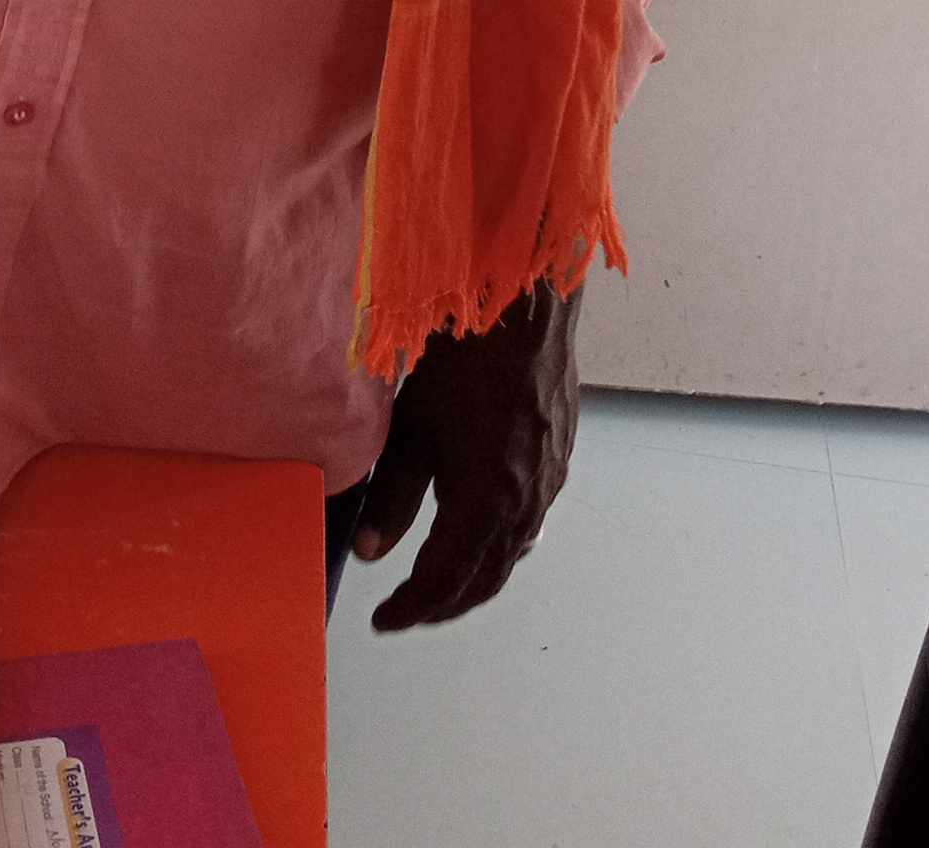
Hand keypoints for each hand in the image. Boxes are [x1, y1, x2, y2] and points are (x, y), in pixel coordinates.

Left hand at [352, 283, 579, 630]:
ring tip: (438, 580)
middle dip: (443, 605)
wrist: (522, 308)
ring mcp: (549, 482)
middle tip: (408, 611)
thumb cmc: (463, 361)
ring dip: (474, 577)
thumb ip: (391, 497)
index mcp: (486, 505)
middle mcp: (525, 505)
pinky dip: (500, 543)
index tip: (383, 619)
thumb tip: (369, 552)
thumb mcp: (412, 430)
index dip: (410, 608)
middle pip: (484, 581)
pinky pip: (529, 522)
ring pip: (511, 554)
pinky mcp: (558, 458)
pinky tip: (481, 531)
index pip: (444, 582)